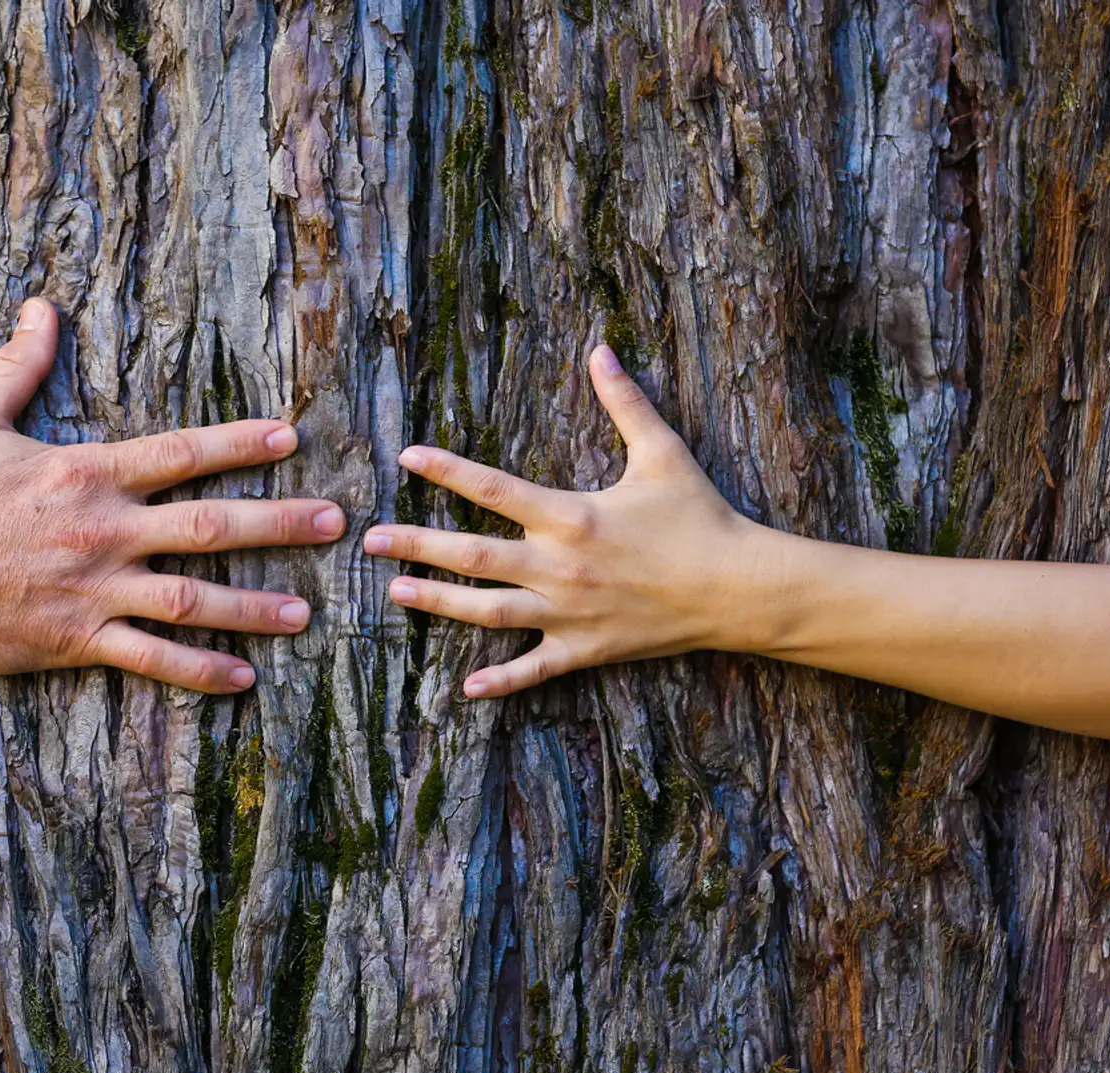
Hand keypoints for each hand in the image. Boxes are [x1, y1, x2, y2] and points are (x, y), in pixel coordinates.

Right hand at [0, 298, 343, 691]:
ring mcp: (95, 590)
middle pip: (209, 525)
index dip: (239, 444)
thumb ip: (19, 365)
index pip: (181, 453)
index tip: (290, 437)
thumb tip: (39, 306)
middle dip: (278, 522)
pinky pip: (150, 659)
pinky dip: (198, 670)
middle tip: (334, 522)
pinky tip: (242, 679)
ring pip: (192, 599)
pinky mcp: (77, 640)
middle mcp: (104, 531)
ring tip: (306, 613)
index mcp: (88, 474)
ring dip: (253, 607)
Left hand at [364, 345, 785, 697]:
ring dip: (438, 603)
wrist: (738, 587)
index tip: (407, 458)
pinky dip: (501, 680)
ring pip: (488, 611)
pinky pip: (535, 669)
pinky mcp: (586, 649)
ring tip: (395, 593)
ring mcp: (569, 612)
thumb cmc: (700, 516)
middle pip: (472, 555)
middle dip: (417, 545)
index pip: (493, 488)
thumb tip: (601, 348)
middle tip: (371, 539)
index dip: (447, 470)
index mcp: (571, 515)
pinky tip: (465, 687)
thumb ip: (624, 401)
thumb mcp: (662, 451)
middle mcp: (560, 566)